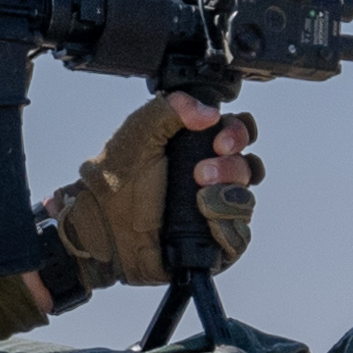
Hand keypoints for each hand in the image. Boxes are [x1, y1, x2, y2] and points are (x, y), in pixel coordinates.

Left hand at [50, 93, 259, 293]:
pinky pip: (239, 237)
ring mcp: (214, 212)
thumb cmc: (117, 179)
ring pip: (245, 201)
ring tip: (199, 198)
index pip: (240, 135)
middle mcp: (213, 179)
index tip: (218, 141)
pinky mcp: (213, 244)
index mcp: (200, 148)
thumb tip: (210, 112)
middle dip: (231, 166)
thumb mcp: (140, 130)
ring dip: (228, 196)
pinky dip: (227, 227)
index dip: (238, 134)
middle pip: (249, 167)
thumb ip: (172, 108)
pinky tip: (206, 220)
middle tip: (200, 172)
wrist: (103, 224)